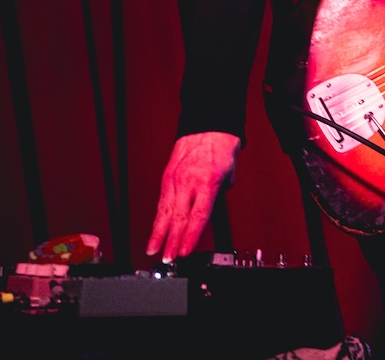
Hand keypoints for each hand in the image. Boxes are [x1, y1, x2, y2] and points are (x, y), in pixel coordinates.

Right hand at [147, 132, 241, 260]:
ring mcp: (175, 180)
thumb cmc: (221, 147)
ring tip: (154, 251)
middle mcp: (188, 182)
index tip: (184, 251)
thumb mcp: (229, 173)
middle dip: (172, 241)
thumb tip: (212, 210)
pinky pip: (162, 202)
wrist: (208, 126)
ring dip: (159, 234)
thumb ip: (219, 194)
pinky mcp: (167, 177)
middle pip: (179, 218)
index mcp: (207, 182)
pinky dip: (157, 219)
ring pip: (165, 212)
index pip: (198, 216)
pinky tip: (154, 232)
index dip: (190, 237)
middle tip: (167, 259)